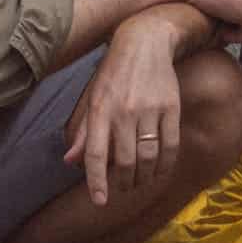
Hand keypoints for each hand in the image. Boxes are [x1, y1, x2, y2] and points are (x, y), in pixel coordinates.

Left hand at [62, 8, 185, 206]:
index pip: (96, 154)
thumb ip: (84, 132)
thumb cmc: (114, 73)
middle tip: (123, 188)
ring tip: (140, 181)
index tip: (100, 201)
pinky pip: (170, 145)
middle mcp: (124, 111)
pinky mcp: (171, 106)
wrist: (145, 42)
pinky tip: (160, 170)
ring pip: (148, 156)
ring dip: (145, 177)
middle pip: (126, 161)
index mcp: (100, 110)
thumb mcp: (93, 98)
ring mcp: (149, 109)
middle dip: (124, 182)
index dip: (97, 181)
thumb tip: (70, 162)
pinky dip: (166, 164)